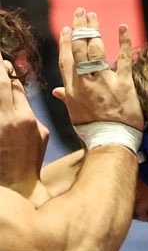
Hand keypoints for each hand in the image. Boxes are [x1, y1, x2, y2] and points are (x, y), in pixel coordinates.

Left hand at [0, 56, 45, 197]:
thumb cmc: (28, 161)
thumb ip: (31, 113)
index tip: (4, 65)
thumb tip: (19, 95)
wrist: (14, 185)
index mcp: (26, 118)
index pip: (15, 85)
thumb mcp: (40, 136)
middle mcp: (8, 117)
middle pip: (0, 82)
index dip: (8, 71)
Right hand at [54, 8, 138, 127]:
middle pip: (79, 48)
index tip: (67, 29)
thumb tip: (57, 91)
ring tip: (93, 15)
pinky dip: (123, 41)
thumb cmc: (92, 129)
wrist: (111, 140)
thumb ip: (67, 97)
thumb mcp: (74, 113)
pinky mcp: (124, 84)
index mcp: (72, 87)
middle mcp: (85, 80)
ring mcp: (104, 80)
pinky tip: (122, 28)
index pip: (66, 58)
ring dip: (94, 29)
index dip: (66, 42)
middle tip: (81, 13)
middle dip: (79, 28)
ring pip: (96, 49)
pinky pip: (123, 59)